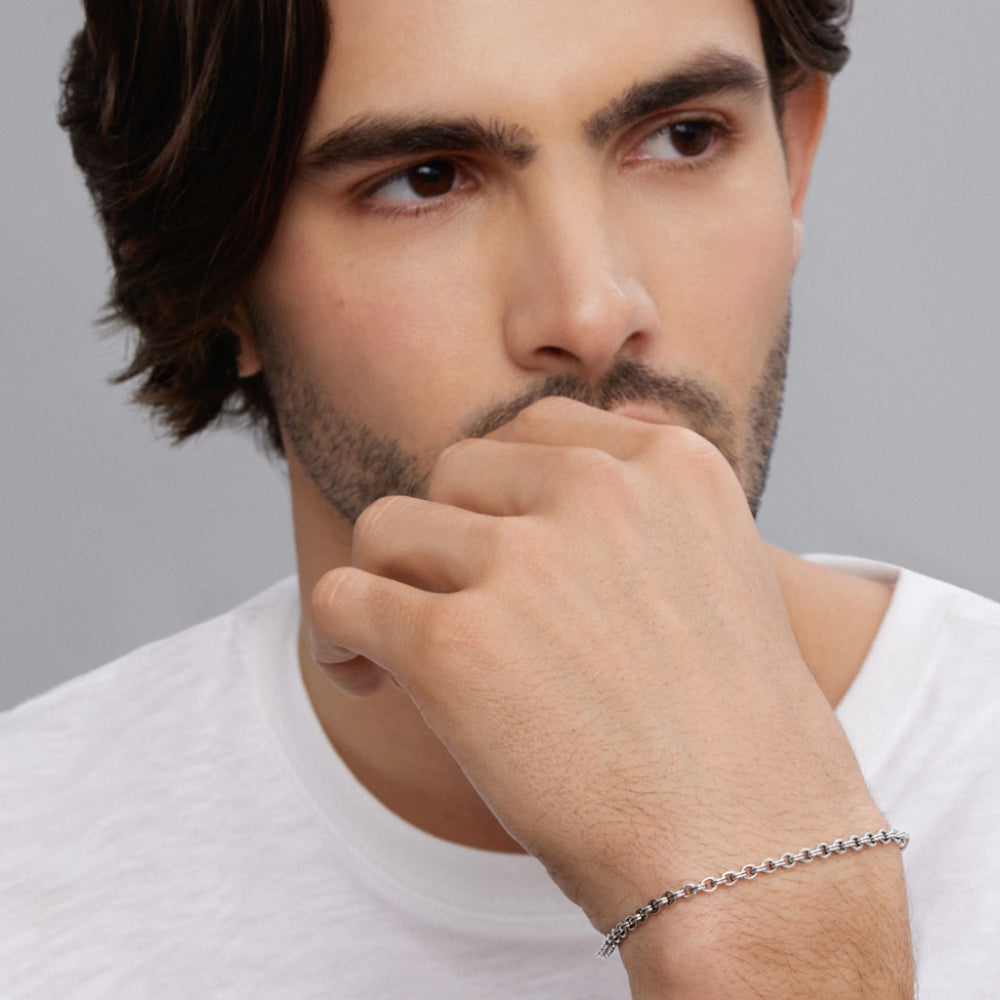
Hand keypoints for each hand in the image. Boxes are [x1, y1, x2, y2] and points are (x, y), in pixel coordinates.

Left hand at [310, 396, 909, 994]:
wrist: (754, 858)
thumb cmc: (736, 741)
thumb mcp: (719, 580)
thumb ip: (640, 524)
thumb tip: (537, 506)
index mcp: (671, 465)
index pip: (536, 431)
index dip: (502, 492)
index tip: (498, 550)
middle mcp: (599, 491)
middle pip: (456, 472)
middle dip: (449, 537)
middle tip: (457, 610)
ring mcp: (526, 559)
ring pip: (388, 527)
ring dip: (387, 583)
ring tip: (397, 648)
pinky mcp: (457, 641)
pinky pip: (342, 596)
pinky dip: (336, 635)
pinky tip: (363, 676)